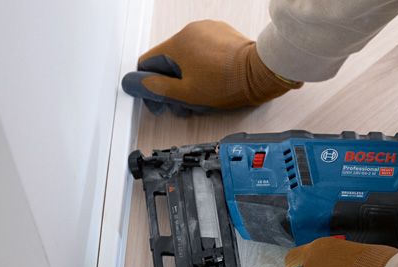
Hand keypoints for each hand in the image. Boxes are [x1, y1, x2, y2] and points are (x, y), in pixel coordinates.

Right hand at [121, 20, 301, 114]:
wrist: (261, 72)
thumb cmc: (229, 83)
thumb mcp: (187, 93)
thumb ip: (158, 89)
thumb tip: (136, 83)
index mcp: (177, 43)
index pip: (148, 63)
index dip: (149, 85)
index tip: (158, 100)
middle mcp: (190, 31)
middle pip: (169, 61)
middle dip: (172, 85)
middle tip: (182, 105)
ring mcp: (208, 30)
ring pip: (187, 57)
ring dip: (188, 77)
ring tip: (202, 96)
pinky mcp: (223, 34)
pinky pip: (205, 51)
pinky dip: (203, 67)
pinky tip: (214, 82)